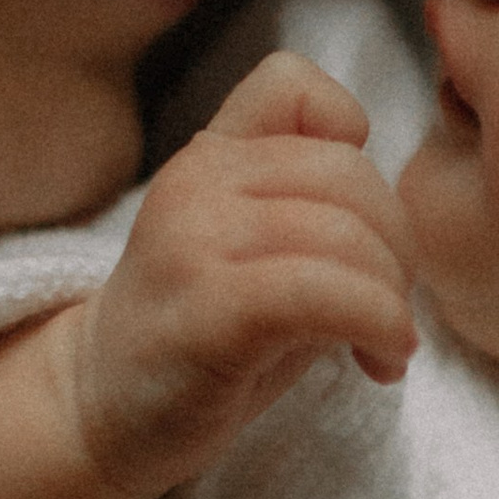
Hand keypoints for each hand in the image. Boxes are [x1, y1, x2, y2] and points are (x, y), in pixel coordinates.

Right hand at [0, 53, 419, 498]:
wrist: (97, 412)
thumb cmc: (197, 336)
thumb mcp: (250, 248)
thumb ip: (310, 206)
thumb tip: (401, 215)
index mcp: (210, 156)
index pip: (297, 86)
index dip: (355, 146)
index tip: (358, 224)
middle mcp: (197, 181)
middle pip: (350, 175)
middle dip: (396, 247)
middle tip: (388, 308)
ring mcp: (194, 241)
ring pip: (347, 236)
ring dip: (391, 299)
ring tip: (384, 344)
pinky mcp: (208, 310)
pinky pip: (324, 294)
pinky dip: (376, 324)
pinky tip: (379, 362)